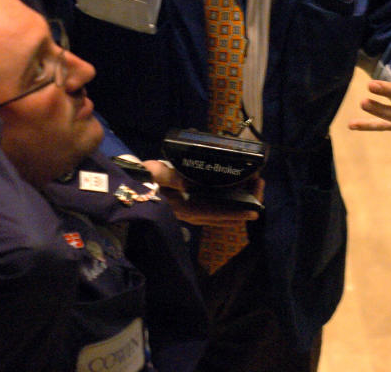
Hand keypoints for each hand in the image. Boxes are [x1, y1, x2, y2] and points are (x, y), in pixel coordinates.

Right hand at [142, 159, 263, 225]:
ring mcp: (192, 210)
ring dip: (239, 203)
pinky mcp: (192, 204)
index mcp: (183, 208)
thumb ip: (168, 178)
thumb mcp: (154, 175)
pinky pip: (215, 207)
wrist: (131, 183)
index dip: (234, 213)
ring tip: (256, 187)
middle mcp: (191, 212)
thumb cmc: (142, 178)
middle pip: (223, 215)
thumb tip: (186, 181)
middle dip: (243, 206)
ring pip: (221, 212)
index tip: (253, 211)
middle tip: (260, 189)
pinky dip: (230, 202)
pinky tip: (241, 192)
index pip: (214, 214)